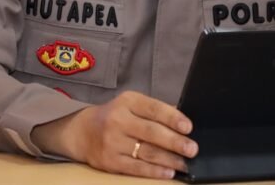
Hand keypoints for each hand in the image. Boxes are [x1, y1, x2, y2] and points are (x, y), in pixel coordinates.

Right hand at [32, 90, 197, 178]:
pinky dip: (154, 171)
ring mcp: (113, 142)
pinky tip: (168, 172)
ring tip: (185, 163)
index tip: (189, 127)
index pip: (154, 109)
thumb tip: (182, 122)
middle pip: (152, 132)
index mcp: (127, 101)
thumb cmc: (115, 116)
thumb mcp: (131, 105)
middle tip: (192, 148)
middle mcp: (118, 120)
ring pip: (146, 152)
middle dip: (175, 142)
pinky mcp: (109, 161)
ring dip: (169, 159)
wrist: (82, 132)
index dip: (173, 118)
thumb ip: (153, 111)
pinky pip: (136, 168)